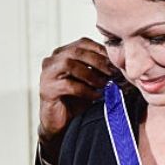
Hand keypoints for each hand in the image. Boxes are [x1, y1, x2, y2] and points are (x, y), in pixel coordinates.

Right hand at [38, 38, 111, 159]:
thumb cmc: (75, 99)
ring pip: (70, 65)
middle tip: (112, 72)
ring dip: (91, 75)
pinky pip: (69, 85)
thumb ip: (97, 69)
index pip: (82, 43)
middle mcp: (52, 60)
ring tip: (103, 84)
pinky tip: (95, 95)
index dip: (100, 50)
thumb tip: (117, 63)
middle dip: (98, 61)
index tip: (114, 61)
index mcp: (62, 53)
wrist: (59, 122)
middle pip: (76, 51)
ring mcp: (47, 74)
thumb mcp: (89, 80)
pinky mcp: (47, 89)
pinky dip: (85, 90)